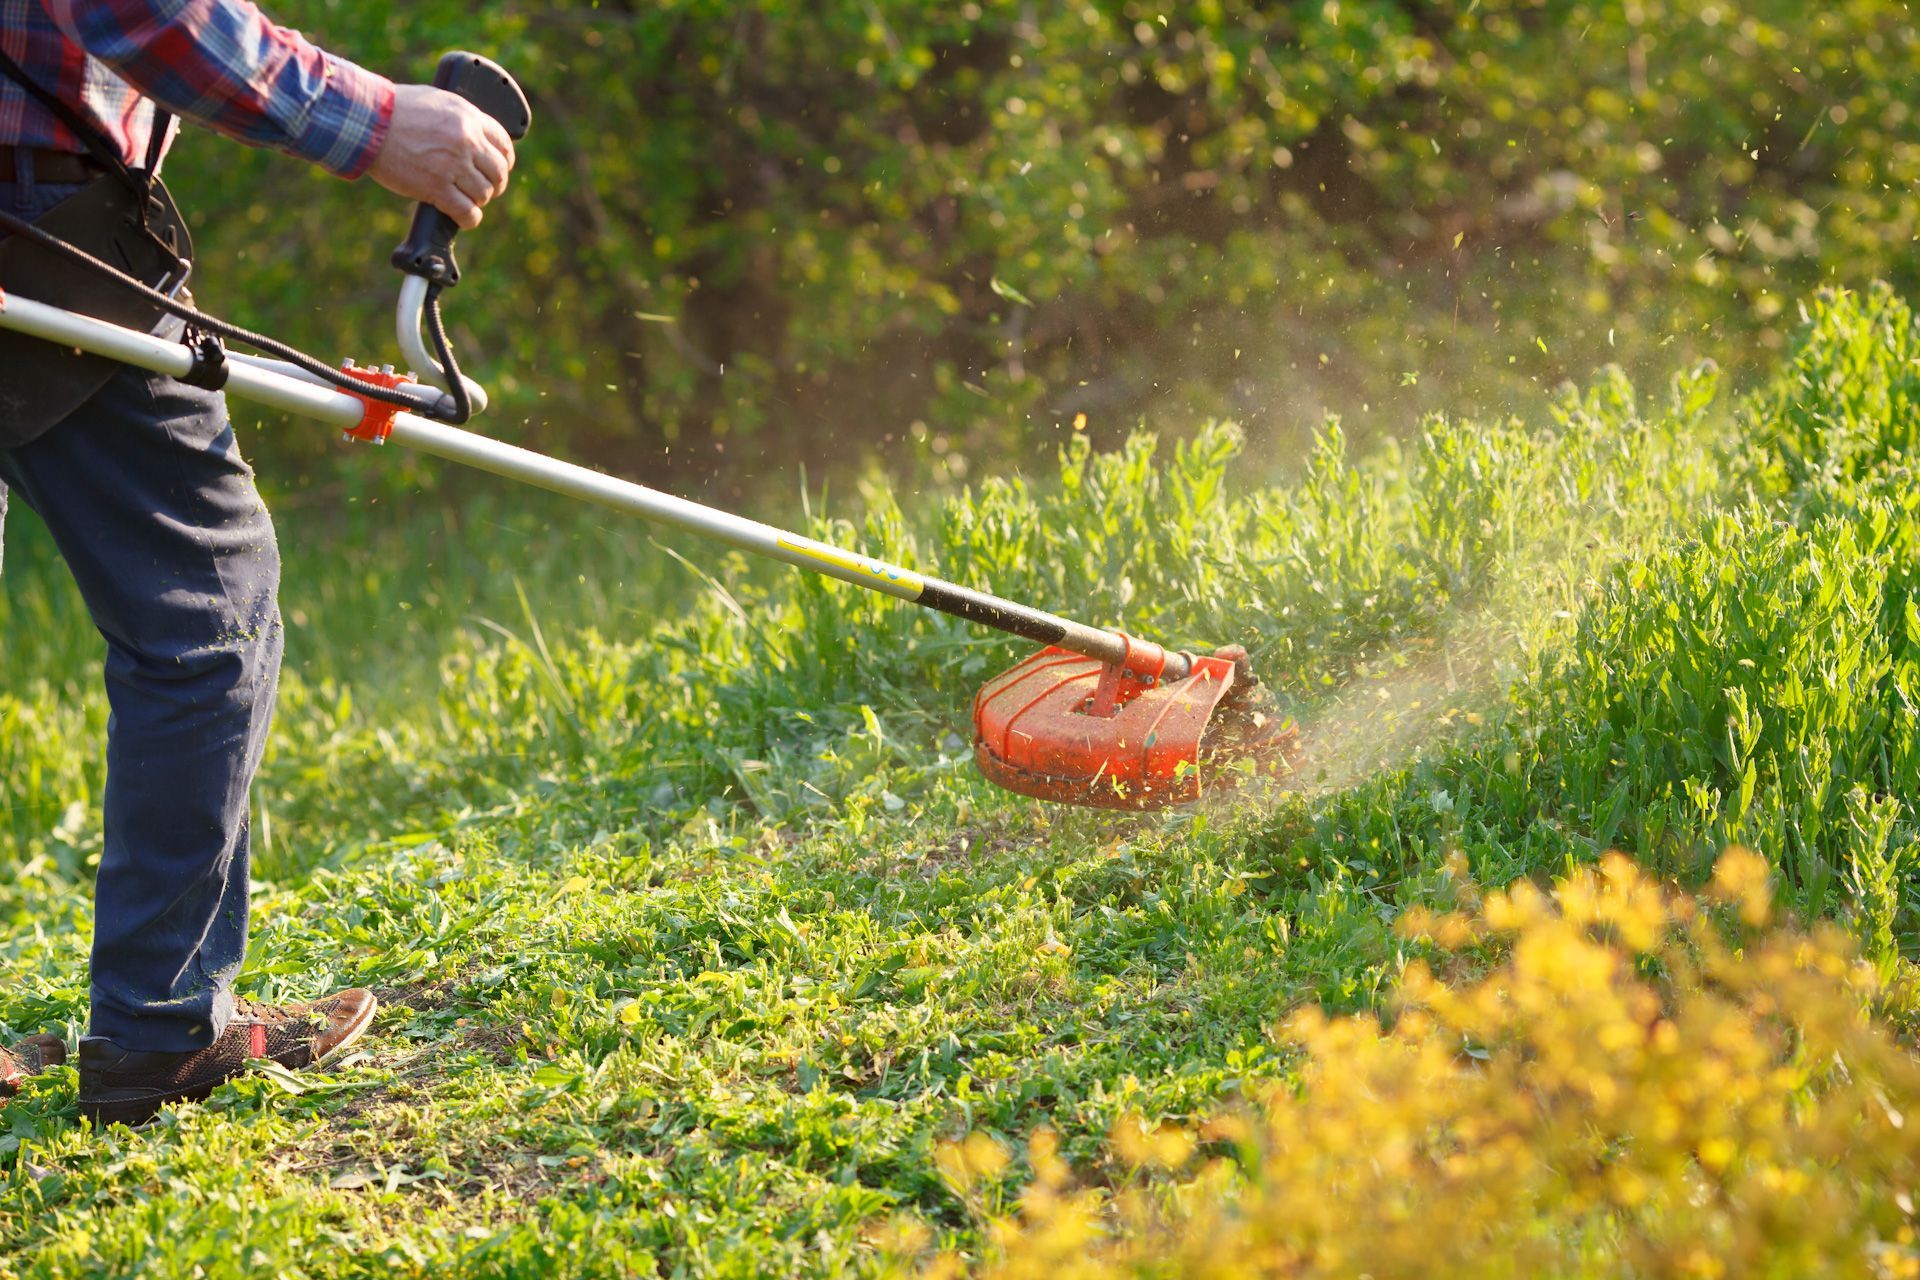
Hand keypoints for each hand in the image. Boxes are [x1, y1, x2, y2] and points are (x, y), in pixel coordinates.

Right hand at [367, 83, 515, 228]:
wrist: (366, 121)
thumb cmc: (394, 109)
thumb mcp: (436, 101)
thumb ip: (460, 119)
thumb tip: (476, 137)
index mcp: (468, 117)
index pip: (504, 144)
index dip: (504, 161)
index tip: (499, 169)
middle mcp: (466, 141)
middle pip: (498, 172)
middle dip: (494, 184)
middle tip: (482, 188)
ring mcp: (452, 165)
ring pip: (484, 193)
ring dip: (477, 200)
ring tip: (466, 199)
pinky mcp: (436, 187)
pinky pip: (466, 212)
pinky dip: (468, 219)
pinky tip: (464, 218)